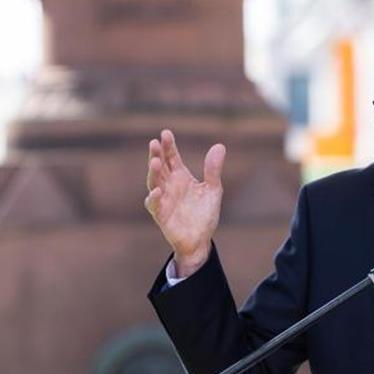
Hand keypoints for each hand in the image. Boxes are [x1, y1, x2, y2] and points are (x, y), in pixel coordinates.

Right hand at [144, 129, 226, 277]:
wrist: (201, 240)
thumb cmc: (204, 214)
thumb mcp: (213, 189)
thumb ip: (213, 169)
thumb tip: (220, 146)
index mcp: (180, 177)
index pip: (172, 157)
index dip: (169, 146)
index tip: (166, 133)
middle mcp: (169, 185)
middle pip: (160, 167)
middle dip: (157, 154)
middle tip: (155, 142)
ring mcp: (164, 199)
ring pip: (154, 182)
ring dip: (153, 172)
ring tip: (155, 161)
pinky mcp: (161, 215)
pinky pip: (154, 205)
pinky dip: (154, 198)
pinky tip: (157, 191)